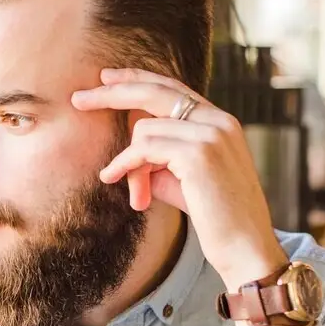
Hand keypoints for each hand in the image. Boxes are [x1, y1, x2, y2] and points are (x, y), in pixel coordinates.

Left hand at [71, 68, 287, 291]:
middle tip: (77, 99)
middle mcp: (219, 120)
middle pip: (154, 91)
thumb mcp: (180, 179)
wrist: (246, 247)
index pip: (172, 87)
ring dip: (128, 161)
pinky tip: (112, 178)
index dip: (137, 79)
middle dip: (111, 93)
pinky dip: (124, 164)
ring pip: (144, 129)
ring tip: (134, 192)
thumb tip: (126, 152)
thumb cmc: (214, 218)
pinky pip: (143, 149)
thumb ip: (156, 156)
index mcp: (220, 121)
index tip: (106, 77)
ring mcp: (211, 133)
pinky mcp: (199, 152)